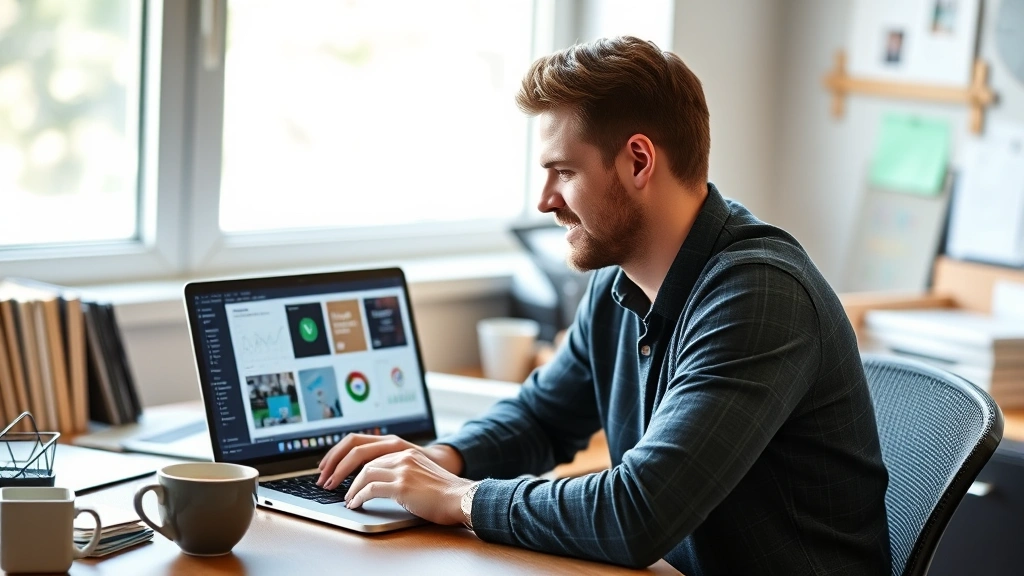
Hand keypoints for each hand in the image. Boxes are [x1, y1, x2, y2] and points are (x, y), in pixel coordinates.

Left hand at [316, 434, 462, 488]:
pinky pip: (371, 489)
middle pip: (357, 453)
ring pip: (364, 472)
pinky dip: (359, 497)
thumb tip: (371, 477)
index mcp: (401, 446)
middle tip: (326, 481)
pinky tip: (356, 504)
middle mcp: (400, 452)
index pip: (361, 442)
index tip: (328, 465)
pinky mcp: (403, 485)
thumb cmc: (440, 489)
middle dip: (337, 468)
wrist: (460, 497)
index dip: (340, 453)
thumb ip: (396, 466)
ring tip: (346, 499)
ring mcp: (402, 467)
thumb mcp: (416, 468)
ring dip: (349, 488)